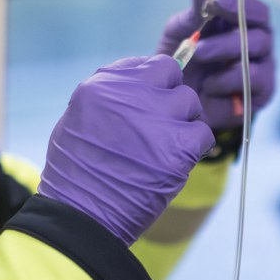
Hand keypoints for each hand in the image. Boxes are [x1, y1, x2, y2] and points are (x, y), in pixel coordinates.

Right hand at [38, 56, 215, 246]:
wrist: (82, 215)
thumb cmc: (76, 174)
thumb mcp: (77, 120)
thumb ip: (110, 96)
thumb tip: (140, 85)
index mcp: (102, 85)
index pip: (147, 64)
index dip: (154, 84)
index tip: (150, 103)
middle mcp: (131, 94)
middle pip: (172, 79)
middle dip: (170, 100)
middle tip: (160, 128)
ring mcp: (157, 118)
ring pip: (191, 103)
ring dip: (183, 123)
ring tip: (166, 147)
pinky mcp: (178, 147)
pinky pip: (204, 133)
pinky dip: (197, 147)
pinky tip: (179, 160)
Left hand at [157, 0, 275, 133]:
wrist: (180, 109)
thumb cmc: (182, 65)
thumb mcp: (179, 35)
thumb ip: (192, 13)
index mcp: (236, 18)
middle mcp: (254, 35)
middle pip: (260, 14)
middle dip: (240, 6)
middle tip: (219, 2)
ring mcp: (262, 61)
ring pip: (256, 43)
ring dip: (226, 45)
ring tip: (199, 52)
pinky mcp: (264, 88)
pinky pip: (253, 75)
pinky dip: (228, 77)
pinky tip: (210, 84)